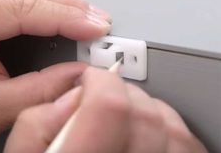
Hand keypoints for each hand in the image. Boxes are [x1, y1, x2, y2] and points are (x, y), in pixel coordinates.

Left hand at [0, 0, 110, 141]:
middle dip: (68, 5)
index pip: (20, 7)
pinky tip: (58, 11)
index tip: (96, 26)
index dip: (65, 15)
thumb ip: (38, 91)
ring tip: (84, 16)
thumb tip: (78, 75)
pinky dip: (42, 2)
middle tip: (97, 21)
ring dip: (58, 1)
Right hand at [4, 67, 207, 152]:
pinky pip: (187, 145)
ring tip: (123, 117)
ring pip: (170, 127)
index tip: (92, 80)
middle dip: (121, 93)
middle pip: (143, 114)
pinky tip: (147, 135)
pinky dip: (168, 129)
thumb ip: (39, 123)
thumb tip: (74, 96)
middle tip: (104, 98)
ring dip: (145, 110)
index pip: (109, 108)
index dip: (100, 82)